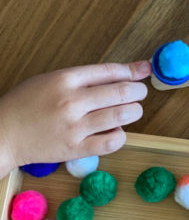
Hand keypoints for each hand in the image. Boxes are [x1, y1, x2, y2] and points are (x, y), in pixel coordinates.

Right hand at [0, 61, 150, 176]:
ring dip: (134, 111)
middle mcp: (71, 101)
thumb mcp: (54, 79)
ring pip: (121, 115)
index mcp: (65, 79)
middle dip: (138, 91)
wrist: (2, 134)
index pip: (110, 71)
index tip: (143, 72)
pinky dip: (121, 136)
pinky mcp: (74, 149)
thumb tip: (131, 71)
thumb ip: (90, 76)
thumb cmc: (28, 104)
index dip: (133, 71)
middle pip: (121, 92)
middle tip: (138, 93)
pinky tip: (116, 131)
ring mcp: (73, 126)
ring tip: (131, 110)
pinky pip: (111, 142)